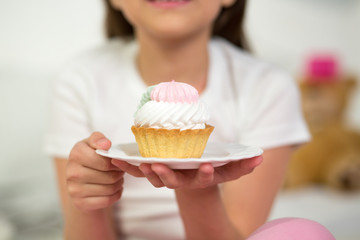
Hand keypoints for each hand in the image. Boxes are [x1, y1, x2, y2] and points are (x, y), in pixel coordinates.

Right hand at [66, 132, 123, 210]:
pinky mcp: (79, 203)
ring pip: (110, 189)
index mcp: (76, 154)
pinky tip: (115, 188)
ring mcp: (74, 190)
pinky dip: (116, 194)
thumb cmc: (89, 155)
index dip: (117, 163)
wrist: (78, 177)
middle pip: (109, 177)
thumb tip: (106, 145)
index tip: (118, 161)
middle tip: (120, 171)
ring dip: (119, 184)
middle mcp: (72, 173)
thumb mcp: (92, 143)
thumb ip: (99, 139)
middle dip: (119, 174)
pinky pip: (107, 201)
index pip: (105, 162)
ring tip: (118, 178)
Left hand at [111, 156, 262, 188]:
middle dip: (166, 175)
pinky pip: (140, 171)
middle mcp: (183, 181)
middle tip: (157, 164)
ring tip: (133, 162)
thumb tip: (260, 158)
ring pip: (154, 178)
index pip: (204, 179)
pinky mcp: (155, 172)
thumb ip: (242, 163)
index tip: (206, 166)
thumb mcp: (227, 165)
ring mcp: (168, 178)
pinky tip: (115, 158)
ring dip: (143, 171)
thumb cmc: (210, 167)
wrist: (194, 175)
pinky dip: (128, 166)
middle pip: (173, 181)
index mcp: (200, 178)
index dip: (205, 174)